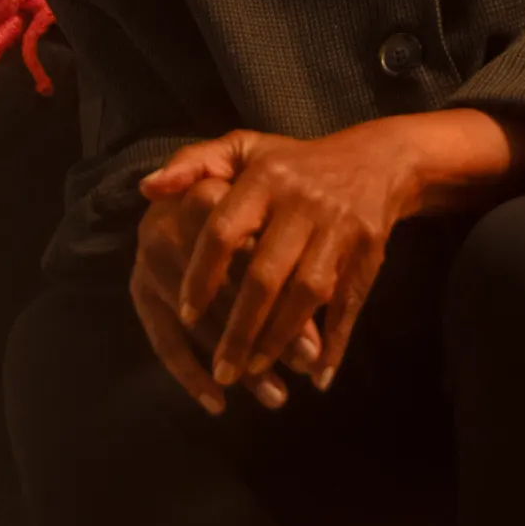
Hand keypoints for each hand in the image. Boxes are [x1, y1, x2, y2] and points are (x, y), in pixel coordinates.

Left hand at [140, 123, 423, 393]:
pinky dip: (336, 343)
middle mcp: (302, 202)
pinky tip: (318, 376)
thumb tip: (147, 190)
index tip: (185, 314)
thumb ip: (194, 165)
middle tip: (223, 371)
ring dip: (280, 339)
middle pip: (264, 276)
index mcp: (264, 178)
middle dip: (240, 329)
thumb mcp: (245, 149)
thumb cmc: (295, 163)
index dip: (202, 275)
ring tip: (256, 371)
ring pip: (306, 295)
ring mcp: (338, 227)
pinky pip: (349, 303)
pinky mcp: (368, 249)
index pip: (222, 231)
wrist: (377, 160)